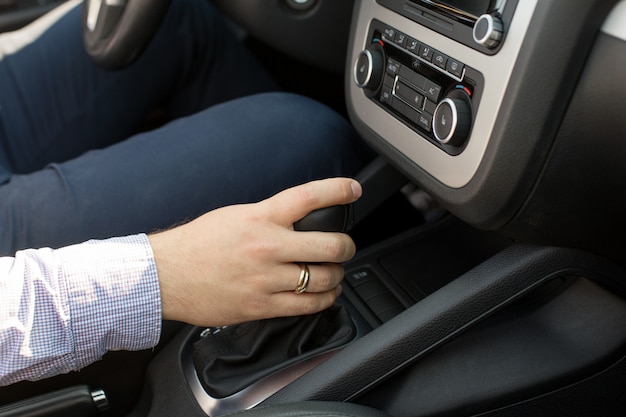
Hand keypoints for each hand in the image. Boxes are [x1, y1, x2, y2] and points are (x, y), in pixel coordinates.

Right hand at [149, 177, 361, 326]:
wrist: (166, 275)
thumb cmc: (197, 244)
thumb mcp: (235, 216)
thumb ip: (268, 217)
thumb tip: (296, 219)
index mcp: (261, 217)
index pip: (309, 196)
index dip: (338, 190)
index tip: (353, 189)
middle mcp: (268, 246)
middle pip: (330, 245)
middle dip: (346, 246)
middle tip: (346, 247)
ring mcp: (266, 278)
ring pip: (323, 278)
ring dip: (337, 276)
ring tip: (335, 273)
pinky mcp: (261, 306)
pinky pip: (306, 305)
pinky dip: (324, 300)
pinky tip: (325, 295)